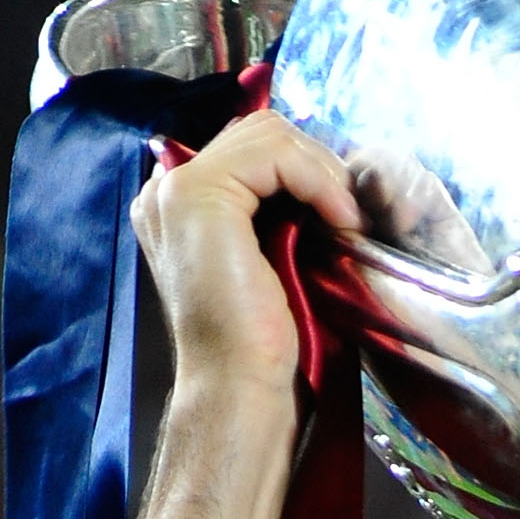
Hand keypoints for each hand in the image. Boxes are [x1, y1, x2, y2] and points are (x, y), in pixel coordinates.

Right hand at [131, 111, 364, 402]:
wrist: (240, 386)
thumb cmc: (262, 342)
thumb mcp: (275, 259)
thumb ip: (278, 213)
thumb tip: (330, 179)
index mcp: (182, 204)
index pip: (252, 148)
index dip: (305, 169)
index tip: (343, 215)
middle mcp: (168, 189)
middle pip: (261, 132)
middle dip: (318, 166)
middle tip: (351, 218)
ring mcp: (176, 188)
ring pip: (270, 135)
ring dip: (323, 173)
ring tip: (347, 223)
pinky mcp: (198, 194)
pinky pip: (274, 153)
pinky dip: (318, 180)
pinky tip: (340, 221)